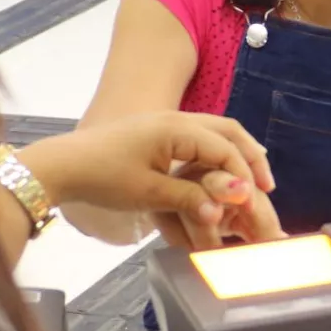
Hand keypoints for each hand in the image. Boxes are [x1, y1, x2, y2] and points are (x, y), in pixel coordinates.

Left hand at [21, 115, 276, 249]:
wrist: (63, 165)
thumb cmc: (102, 177)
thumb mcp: (149, 193)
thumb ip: (191, 199)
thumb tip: (223, 211)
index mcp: (177, 129)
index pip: (226, 149)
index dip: (244, 175)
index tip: (255, 201)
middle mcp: (176, 119)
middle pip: (229, 130)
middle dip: (251, 157)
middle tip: (267, 186)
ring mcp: (166, 122)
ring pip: (215, 131)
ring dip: (236, 152)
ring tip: (252, 178)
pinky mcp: (157, 132)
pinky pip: (199, 136)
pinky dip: (217, 151)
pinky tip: (220, 169)